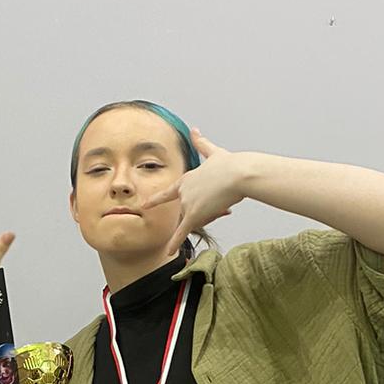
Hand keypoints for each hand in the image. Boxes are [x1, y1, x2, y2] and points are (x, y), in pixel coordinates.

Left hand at [141, 129, 243, 248]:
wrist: (237, 173)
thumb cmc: (230, 164)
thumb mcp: (213, 153)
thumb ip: (201, 144)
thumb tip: (194, 130)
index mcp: (186, 179)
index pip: (170, 193)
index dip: (157, 200)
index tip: (145, 205)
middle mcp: (183, 191)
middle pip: (188, 210)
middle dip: (204, 210)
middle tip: (220, 200)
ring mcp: (187, 202)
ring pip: (194, 219)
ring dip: (209, 216)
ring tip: (223, 203)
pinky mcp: (193, 214)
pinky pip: (182, 231)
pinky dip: (174, 243)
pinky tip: (168, 253)